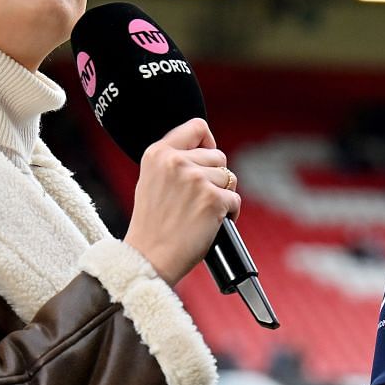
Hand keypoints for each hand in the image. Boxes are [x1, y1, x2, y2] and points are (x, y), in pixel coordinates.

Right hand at [122, 118, 240, 284]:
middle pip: (218, 156)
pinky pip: (235, 200)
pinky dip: (230, 213)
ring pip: (228, 178)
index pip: (197, 127)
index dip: (208, 142)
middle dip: (215, 177)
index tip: (207, 158)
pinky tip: (211, 224)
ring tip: (201, 213)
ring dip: (222, 196)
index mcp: (158, 153)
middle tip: (198, 200)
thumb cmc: (152, 226)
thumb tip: (206, 150)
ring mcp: (196, 180)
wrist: (149, 257)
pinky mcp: (213, 199)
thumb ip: (174, 161)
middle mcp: (176, 162)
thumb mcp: (151, 180)